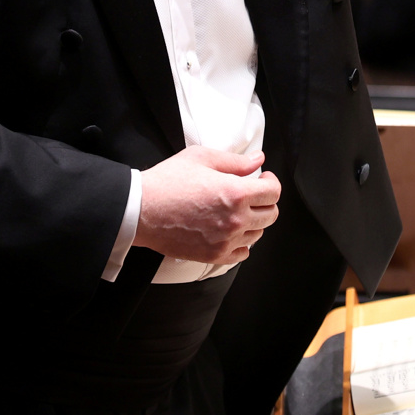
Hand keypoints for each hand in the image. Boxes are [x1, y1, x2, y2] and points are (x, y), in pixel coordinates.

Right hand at [135, 147, 280, 265]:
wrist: (141, 210)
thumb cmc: (168, 181)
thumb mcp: (202, 158)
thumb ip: (235, 161)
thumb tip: (258, 160)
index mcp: (235, 192)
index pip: (273, 192)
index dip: (271, 182)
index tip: (264, 179)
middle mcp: (235, 220)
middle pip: (271, 214)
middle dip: (265, 201)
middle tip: (253, 193)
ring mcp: (225, 241)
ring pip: (258, 234)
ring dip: (254, 221)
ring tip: (238, 210)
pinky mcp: (213, 255)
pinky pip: (242, 253)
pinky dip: (241, 242)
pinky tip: (230, 231)